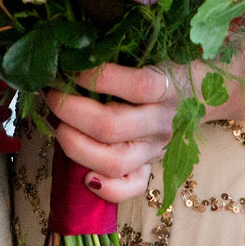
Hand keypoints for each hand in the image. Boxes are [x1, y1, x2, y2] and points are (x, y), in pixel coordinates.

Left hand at [45, 63, 185, 204]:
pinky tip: (85, 177)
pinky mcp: (149, 169)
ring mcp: (155, 151)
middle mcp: (161, 123)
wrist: (193, 96)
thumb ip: (114, 57)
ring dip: (75, 146)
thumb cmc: (157, 69)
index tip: (72, 67)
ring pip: (113, 161)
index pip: (137, 86)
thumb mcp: (144, 56)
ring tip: (58, 127)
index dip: (98, 77)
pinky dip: (106, 188)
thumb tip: (66, 60)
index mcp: (164, 89)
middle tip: (51, 96)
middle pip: (112, 126)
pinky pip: (130, 188)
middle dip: (70, 111)